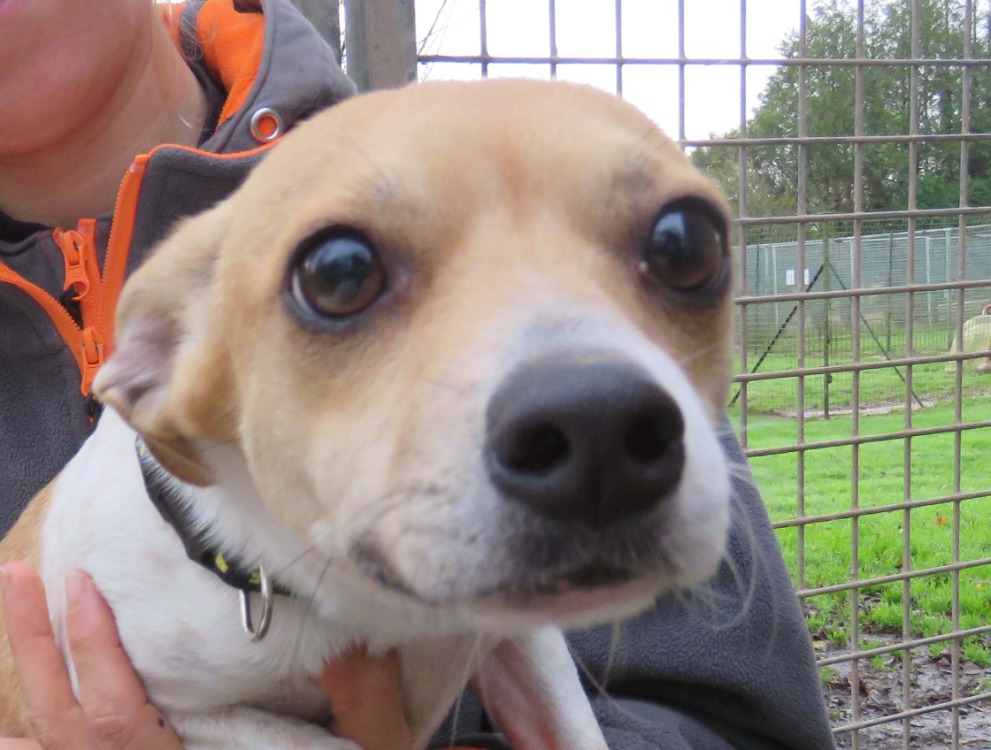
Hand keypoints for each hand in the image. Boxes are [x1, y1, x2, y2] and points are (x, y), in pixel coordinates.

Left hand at [0, 563, 415, 749]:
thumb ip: (361, 701)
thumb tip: (352, 645)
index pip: (122, 722)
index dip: (96, 654)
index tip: (82, 585)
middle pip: (70, 729)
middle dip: (41, 652)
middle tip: (20, 578)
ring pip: (59, 748)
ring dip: (30, 686)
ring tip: (11, 611)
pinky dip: (31, 749)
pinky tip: (9, 734)